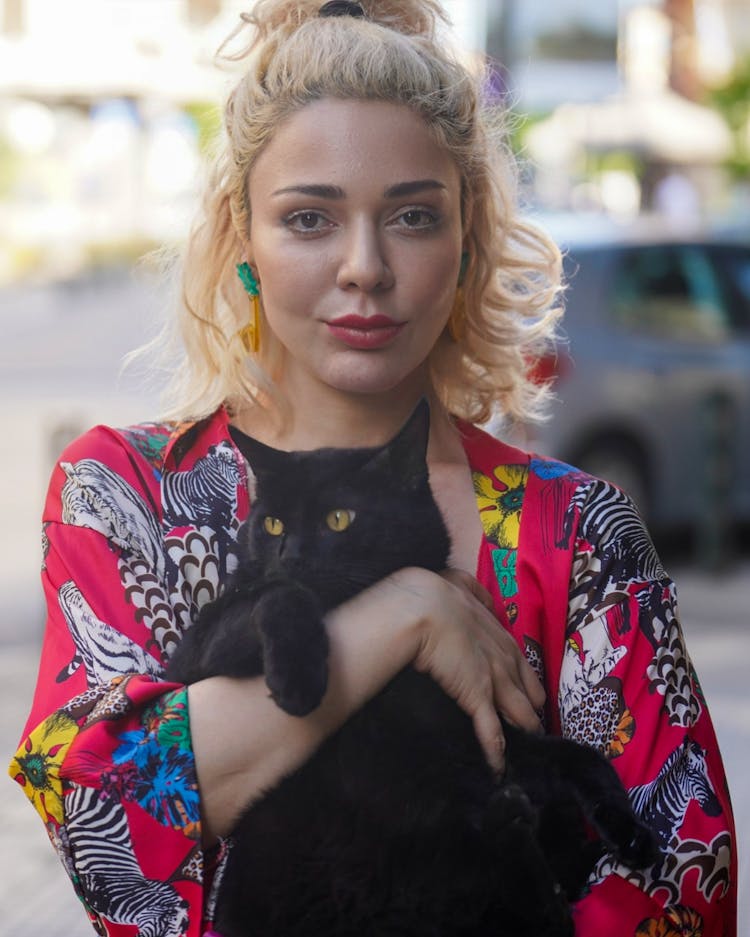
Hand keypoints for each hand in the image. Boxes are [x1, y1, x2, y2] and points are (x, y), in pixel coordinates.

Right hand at [392, 567, 544, 772]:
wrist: (424, 607)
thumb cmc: (438, 595)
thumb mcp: (461, 585)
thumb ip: (474, 592)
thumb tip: (480, 597)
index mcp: (502, 637)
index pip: (525, 670)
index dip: (527, 687)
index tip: (528, 700)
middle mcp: (506, 662)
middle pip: (529, 697)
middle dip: (530, 713)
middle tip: (529, 730)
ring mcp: (495, 682)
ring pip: (519, 716)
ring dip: (522, 734)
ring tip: (526, 755)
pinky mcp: (478, 699)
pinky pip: (491, 733)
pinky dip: (495, 753)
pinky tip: (499, 770)